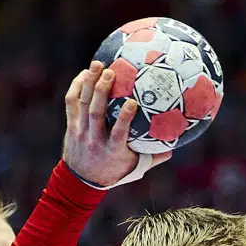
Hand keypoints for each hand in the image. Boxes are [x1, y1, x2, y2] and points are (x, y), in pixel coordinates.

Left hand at [63, 62, 170, 187]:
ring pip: (83, 104)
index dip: (125, 117)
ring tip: (98, 65)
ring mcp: (81, 132)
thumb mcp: (134, 168)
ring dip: (89, 83)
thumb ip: (153, 157)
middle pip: (96, 113)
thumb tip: (175, 146)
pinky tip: (85, 74)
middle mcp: (95, 140)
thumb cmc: (113, 171)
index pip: (119, 133)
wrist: (81, 180)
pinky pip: (71, 102)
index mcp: (113, 150)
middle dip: (102, 91)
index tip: (133, 102)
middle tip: (111, 72)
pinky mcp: (71, 125)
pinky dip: (76, 86)